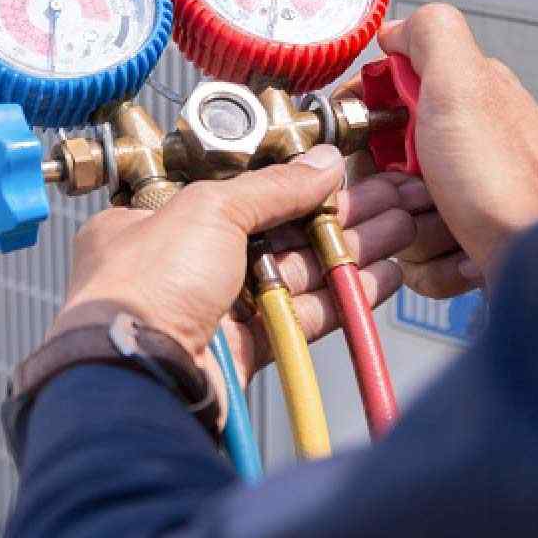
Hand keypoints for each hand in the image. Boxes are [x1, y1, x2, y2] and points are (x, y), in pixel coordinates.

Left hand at [45, 147, 431, 422]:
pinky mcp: (241, 350)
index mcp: (153, 220)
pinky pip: (299, 317)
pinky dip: (340, 298)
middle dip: (335, 216)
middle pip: (273, 232)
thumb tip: (320, 164)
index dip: (290, 182)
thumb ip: (272, 186)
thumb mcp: (209, 209)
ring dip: (348, 252)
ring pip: (294, 273)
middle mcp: (180, 264)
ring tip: (401, 230)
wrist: (137, 373)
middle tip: (387, 200)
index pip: (234, 192)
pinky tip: (380, 278)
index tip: (336, 174)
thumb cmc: (142, 287)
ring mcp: (212, 309)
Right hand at [341, 4, 537, 290]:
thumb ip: (431, 37)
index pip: (381, 100)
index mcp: (462, 99)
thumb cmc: (508, 183)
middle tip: (417, 189)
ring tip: (448, 226)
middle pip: (379, 165)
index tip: (370, 140)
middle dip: (386, 186)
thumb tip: (397, 29)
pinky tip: (462, 254)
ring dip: (411, 230)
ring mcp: (463, 196)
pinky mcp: (463, 243)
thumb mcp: (464, 86)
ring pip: (394, 214)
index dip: (365, 122)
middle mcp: (463, 145)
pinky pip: (416, 258)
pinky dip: (432, 264)